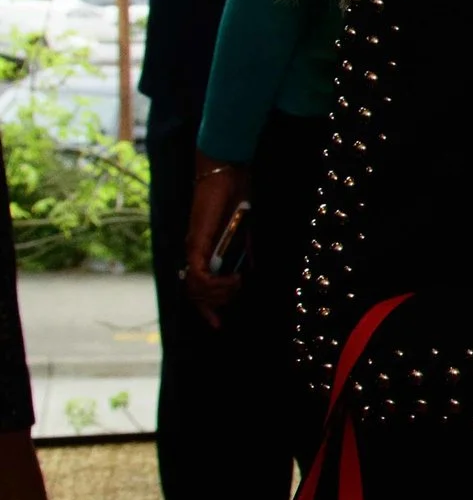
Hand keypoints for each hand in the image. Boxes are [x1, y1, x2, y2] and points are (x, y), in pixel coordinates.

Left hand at [181, 155, 249, 329]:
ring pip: (195, 290)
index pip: (197, 289)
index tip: (218, 325)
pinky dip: (214, 284)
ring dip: (218, 295)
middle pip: (195, 295)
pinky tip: (233, 280)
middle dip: (217, 304)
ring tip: (237, 284)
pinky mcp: (196, 245)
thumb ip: (246, 250)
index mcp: (204, 252)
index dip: (206, 309)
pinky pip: (198, 276)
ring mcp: (193, 250)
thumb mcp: (245, 230)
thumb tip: (252, 271)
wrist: (227, 175)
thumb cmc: (236, 196)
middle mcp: (194, 254)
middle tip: (238, 293)